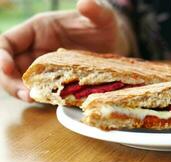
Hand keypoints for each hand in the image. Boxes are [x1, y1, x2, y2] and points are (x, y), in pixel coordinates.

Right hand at [0, 0, 132, 101]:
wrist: (118, 45)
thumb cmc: (106, 27)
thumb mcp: (104, 17)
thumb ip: (96, 10)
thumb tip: (85, 3)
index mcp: (39, 29)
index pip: (8, 42)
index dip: (1, 55)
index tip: (6, 68)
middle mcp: (37, 48)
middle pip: (10, 66)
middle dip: (11, 81)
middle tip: (25, 94)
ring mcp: (46, 66)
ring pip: (22, 81)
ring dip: (23, 92)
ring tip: (34, 99)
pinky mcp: (57, 79)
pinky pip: (42, 89)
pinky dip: (42, 96)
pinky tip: (50, 101)